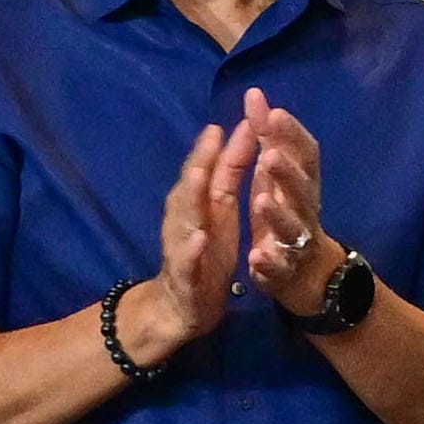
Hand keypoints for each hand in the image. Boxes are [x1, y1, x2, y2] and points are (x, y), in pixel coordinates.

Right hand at [139, 100, 250, 347]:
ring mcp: (180, 247)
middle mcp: (184, 219)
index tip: (240, 116)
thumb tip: (243, 129)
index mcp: (198, 203)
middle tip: (213, 135)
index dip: (222, 142)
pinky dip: (192, 248)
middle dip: (201, 160)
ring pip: (183, 219)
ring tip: (200, 177)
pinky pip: (186, 261)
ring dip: (191, 197)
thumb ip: (228, 173)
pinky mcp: (183, 277)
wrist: (180, 307)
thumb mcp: (220, 210)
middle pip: (191, 186)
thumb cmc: (205, 253)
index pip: (208, 167)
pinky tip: (200, 238)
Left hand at [239, 92, 351, 311]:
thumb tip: (255, 96)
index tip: (274, 112)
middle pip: (302, 190)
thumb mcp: (279, 175)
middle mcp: (305, 210)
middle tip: (269, 154)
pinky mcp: (284, 271)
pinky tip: (256, 257)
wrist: (308, 274)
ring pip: (292, 228)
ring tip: (260, 201)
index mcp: (303, 183)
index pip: (305, 155)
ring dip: (277, 215)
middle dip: (286, 172)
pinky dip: (269, 262)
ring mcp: (297, 242)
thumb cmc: (288, 213)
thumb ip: (269, 139)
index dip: (292, 134)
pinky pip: (278, 267)